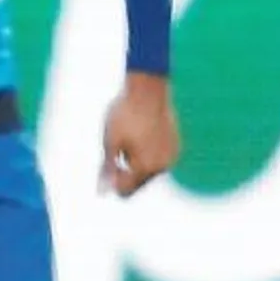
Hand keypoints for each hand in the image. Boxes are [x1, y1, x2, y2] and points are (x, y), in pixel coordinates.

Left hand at [99, 72, 179, 196]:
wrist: (148, 88)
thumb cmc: (125, 114)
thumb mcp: (110, 142)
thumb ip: (108, 170)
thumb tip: (103, 192)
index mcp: (144, 168)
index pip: (124, 191)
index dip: (112, 179)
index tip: (109, 159)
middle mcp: (162, 167)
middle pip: (138, 182)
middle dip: (126, 169)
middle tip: (120, 143)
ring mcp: (172, 156)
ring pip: (150, 170)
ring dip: (139, 160)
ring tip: (132, 135)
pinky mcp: (177, 144)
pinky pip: (160, 157)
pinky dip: (150, 151)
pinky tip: (143, 132)